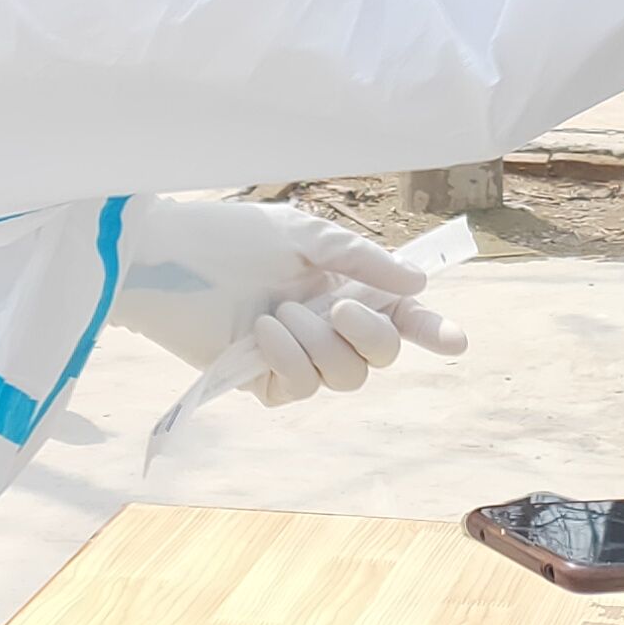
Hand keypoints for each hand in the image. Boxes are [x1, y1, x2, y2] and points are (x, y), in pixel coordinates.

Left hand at [112, 194, 464, 404]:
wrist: (167, 259)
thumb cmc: (232, 237)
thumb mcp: (305, 236)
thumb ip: (361, 260)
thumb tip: (418, 284)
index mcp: (345, 286)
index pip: (400, 316)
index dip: (431, 330)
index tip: (456, 341)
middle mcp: (327, 325)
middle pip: (381, 357)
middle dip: (369, 335)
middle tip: (338, 307)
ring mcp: (297, 356)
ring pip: (345, 378)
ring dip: (317, 344)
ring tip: (279, 312)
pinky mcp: (263, 379)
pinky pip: (300, 388)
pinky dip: (287, 359)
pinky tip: (260, 331)